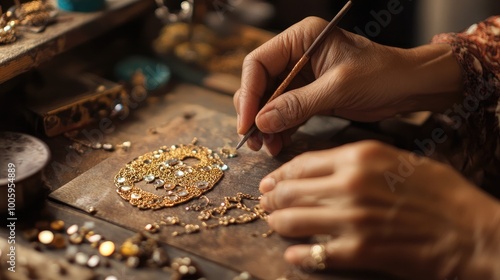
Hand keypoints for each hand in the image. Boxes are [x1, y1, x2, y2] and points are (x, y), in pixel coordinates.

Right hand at [234, 17, 461, 154]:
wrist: (409, 87)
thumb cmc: (381, 74)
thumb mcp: (338, 87)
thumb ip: (298, 104)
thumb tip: (262, 121)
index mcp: (301, 39)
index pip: (258, 63)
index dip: (249, 93)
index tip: (247, 121)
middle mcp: (296, 55)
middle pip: (260, 84)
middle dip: (255, 112)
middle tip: (253, 139)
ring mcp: (301, 77)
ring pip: (270, 102)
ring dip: (265, 125)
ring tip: (266, 147)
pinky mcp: (309, 96)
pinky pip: (285, 113)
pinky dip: (280, 129)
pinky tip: (278, 144)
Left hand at [259, 141, 499, 278]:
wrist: (471, 231)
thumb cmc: (440, 193)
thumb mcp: (399, 160)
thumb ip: (358, 162)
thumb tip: (324, 169)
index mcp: (361, 157)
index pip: (303, 163)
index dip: (281, 173)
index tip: (270, 180)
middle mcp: (350, 185)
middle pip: (292, 190)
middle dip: (272, 198)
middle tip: (266, 203)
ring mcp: (353, 219)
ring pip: (295, 220)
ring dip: (279, 223)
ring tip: (275, 223)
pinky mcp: (359, 251)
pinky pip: (315, 254)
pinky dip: (300, 254)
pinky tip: (294, 254)